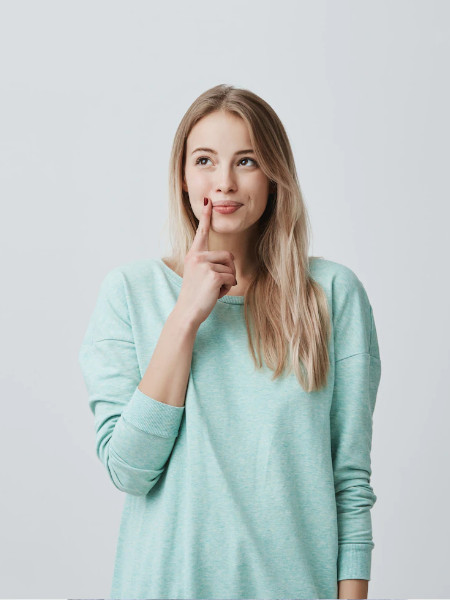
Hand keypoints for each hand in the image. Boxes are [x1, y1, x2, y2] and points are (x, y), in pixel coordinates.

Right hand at [175, 197, 236, 327]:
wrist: (187, 311)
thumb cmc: (195, 296)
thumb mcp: (199, 275)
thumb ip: (209, 263)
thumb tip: (229, 259)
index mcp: (193, 254)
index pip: (202, 232)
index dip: (205, 216)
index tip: (209, 200)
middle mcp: (197, 256)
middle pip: (228, 255)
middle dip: (228, 271)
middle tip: (214, 284)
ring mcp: (205, 265)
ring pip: (231, 267)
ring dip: (228, 281)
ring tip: (213, 289)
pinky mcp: (213, 275)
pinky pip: (231, 278)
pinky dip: (227, 288)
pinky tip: (215, 294)